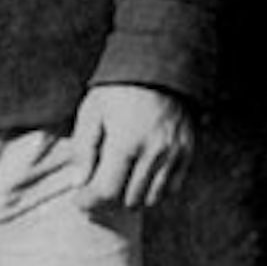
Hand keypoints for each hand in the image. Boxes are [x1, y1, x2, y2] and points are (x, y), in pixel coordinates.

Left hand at [66, 84, 195, 214]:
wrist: (160, 64)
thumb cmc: (119, 88)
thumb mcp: (92, 111)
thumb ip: (83, 149)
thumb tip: (79, 183)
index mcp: (126, 142)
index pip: (107, 192)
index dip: (90, 201)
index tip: (80, 201)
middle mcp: (153, 152)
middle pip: (129, 199)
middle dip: (109, 200)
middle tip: (96, 190)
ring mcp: (174, 154)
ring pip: (152, 198)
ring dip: (132, 196)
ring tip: (119, 182)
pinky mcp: (187, 152)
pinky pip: (172, 188)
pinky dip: (155, 189)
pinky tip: (141, 177)